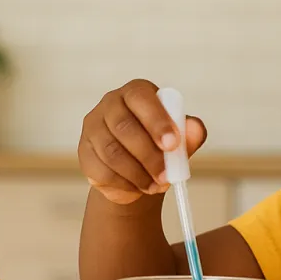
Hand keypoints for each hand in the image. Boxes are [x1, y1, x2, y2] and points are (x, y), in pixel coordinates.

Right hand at [78, 79, 206, 203]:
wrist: (140, 171)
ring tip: (157, 185)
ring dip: (138, 173)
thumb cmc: (162, 146)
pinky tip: (138, 187)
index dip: (156, 121)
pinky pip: (101, 171)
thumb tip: (195, 129)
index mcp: (137, 92)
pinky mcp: (84, 152)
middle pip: (124, 127)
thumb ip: (191, 133)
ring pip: (111, 152)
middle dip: (149, 155)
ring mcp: (93, 127)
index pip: (141, 98)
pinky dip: (124, 184)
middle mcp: (111, 104)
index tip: (172, 145)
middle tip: (167, 176)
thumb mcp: (182, 139)